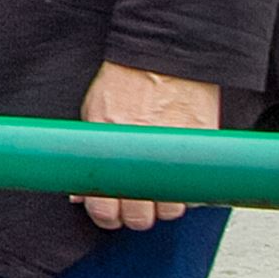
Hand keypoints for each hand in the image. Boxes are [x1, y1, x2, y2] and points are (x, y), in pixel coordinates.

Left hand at [77, 61, 218, 231]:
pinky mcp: (197, 155)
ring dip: (164, 205)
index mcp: (109, 152)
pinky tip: (178, 178)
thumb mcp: (94, 114)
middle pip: (140, 218)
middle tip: (135, 202)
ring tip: (159, 188)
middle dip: (135, 214)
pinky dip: (188, 192)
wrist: (161, 59)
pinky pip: (196, 192)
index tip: (109, 212)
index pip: (104, 209)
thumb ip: (89, 152)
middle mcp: (141, 161)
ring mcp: (172, 161)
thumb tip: (81, 189)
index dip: (106, 215)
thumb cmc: (125, 81)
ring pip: (170, 211)